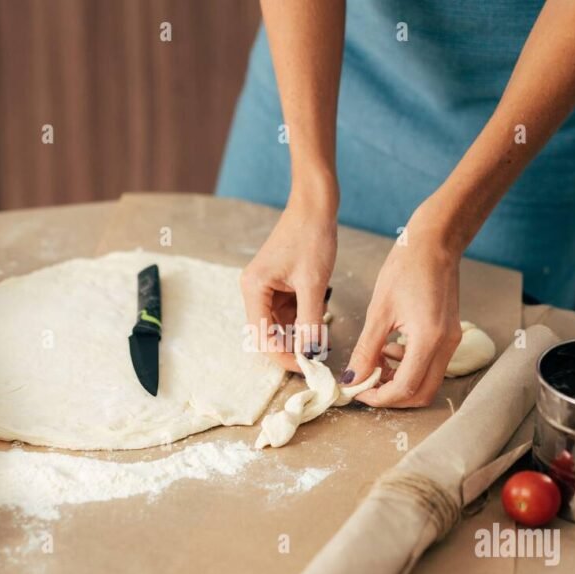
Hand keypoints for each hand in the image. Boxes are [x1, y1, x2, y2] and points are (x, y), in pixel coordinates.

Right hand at [240, 196, 336, 371]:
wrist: (315, 206)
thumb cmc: (311, 237)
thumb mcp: (313, 284)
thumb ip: (310, 322)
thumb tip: (311, 354)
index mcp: (254, 289)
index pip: (262, 337)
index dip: (284, 355)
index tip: (308, 366)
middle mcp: (253, 290)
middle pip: (267, 334)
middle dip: (291, 347)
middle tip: (317, 357)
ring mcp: (265, 288)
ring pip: (279, 325)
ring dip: (298, 334)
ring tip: (321, 337)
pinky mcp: (278, 285)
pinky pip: (287, 312)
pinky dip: (302, 320)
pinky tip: (318, 319)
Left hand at [346, 208, 462, 407]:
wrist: (435, 243)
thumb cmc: (406, 268)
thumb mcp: (379, 311)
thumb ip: (367, 349)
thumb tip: (353, 378)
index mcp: (429, 339)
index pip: (405, 387)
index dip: (378, 396)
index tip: (356, 390)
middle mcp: (446, 345)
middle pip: (420, 393)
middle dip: (390, 395)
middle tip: (364, 383)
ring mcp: (451, 341)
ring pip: (426, 382)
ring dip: (398, 382)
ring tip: (373, 363)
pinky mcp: (449, 336)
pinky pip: (430, 365)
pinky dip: (408, 367)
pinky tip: (388, 350)